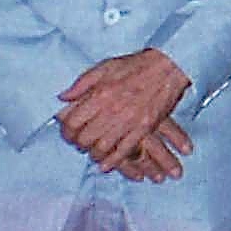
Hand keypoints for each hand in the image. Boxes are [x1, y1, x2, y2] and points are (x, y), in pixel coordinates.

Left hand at [56, 48, 192, 170]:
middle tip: (80, 144)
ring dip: (94, 154)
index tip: (68, 133)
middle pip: (85, 138)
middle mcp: (112, 110)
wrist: (168, 67)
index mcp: (99, 94)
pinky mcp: (144, 128)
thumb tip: (62, 97)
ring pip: (102, 148)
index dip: (66, 131)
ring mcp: (128, 121)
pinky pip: (124, 151)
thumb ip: (82, 82)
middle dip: (79, 144)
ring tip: (93, 152)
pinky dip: (113, 161)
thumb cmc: (136, 65)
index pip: (72, 122)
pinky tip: (106, 165)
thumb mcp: (105, 66)